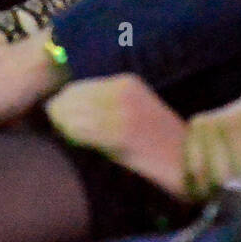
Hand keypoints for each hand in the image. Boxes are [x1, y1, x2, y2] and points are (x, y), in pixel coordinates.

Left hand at [44, 75, 188, 198]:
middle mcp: (123, 92)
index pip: (77, 87)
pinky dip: (71, 136)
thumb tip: (66, 108)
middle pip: (71, 98)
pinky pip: (81, 131)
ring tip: (63, 136)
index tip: (55, 117)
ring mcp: (121, 112)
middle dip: (58, 113)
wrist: (185, 159)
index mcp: (126, 82)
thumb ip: (105, 103)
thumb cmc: (157, 139)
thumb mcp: (134, 109)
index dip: (62, 103)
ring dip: (62, 125)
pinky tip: (72, 143)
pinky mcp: (120, 134)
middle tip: (54, 127)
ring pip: (72, 114)